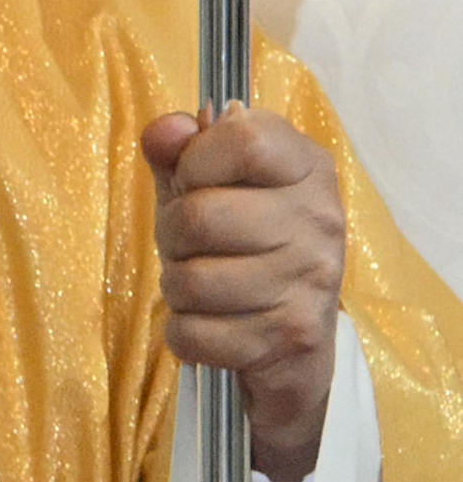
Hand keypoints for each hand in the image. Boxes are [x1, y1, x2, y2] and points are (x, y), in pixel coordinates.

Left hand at [142, 106, 344, 481]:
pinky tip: (212, 325)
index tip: (198, 182)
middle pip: (200, 215)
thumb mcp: (211, 189)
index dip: (196, 160)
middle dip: (173, 235)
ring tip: (203, 286)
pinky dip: (184, 334)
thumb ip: (181, 153)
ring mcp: (311, 279)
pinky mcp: (292, 336)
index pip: (243, 137)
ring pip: (190, 280)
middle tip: (192, 247)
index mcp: (307, 166)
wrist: (297, 348)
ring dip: (177, 288)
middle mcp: (320, 217)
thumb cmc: (245, 249)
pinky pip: (192, 333)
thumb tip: (161, 132)